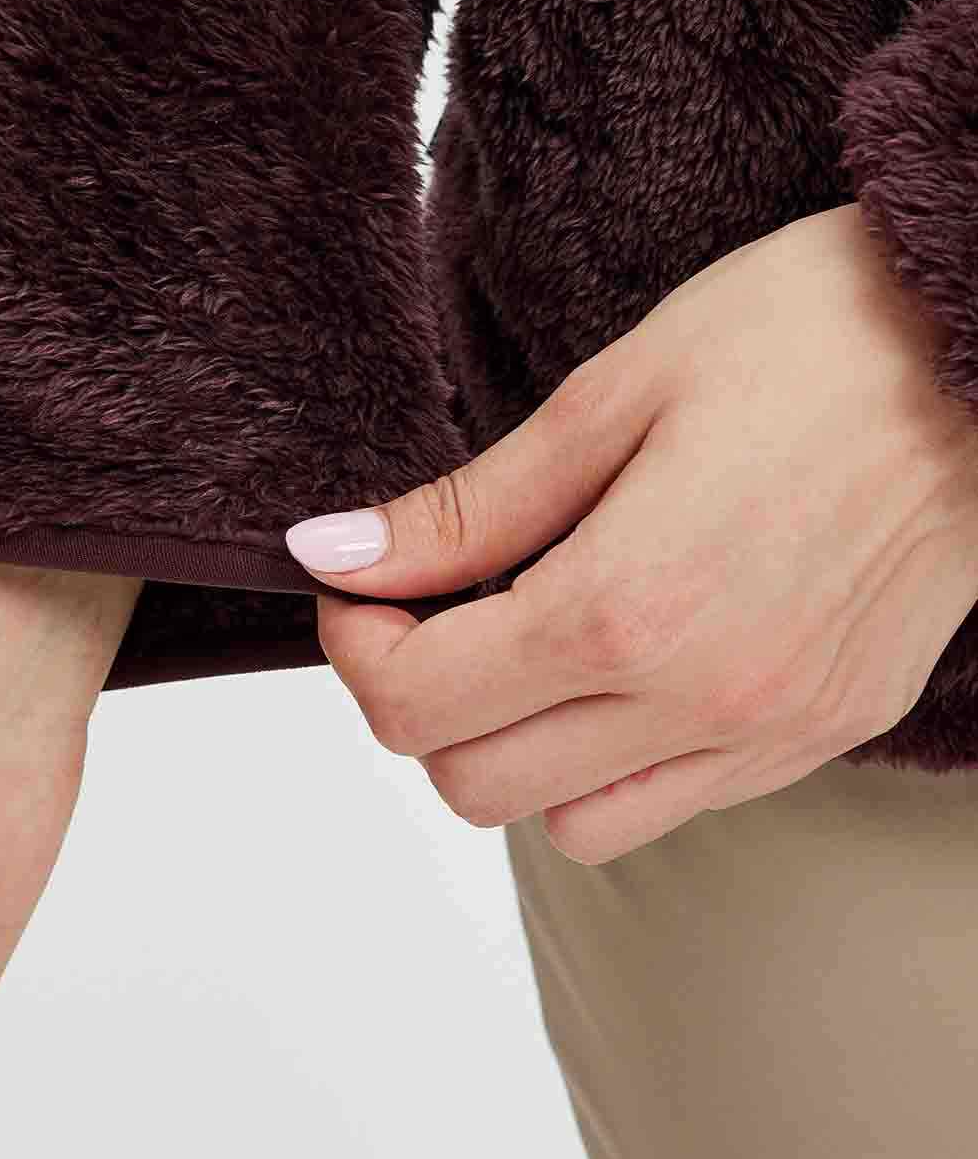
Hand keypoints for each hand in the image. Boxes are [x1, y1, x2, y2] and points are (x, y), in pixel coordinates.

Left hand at [285, 203, 977, 864]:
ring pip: (568, 824)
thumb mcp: (609, 396)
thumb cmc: (811, 335)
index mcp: (626, 609)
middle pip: (471, 784)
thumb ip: (466, 508)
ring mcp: (773, 734)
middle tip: (433, 602)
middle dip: (419, 698)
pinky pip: (675, 806)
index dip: (354, 645)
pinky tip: (627, 659)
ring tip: (534, 631)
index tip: (361, 581)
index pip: (414, 705)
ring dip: (513, 745)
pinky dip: (611, 762)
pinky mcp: (826, 734)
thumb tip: (333, 556)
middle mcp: (699, 702)